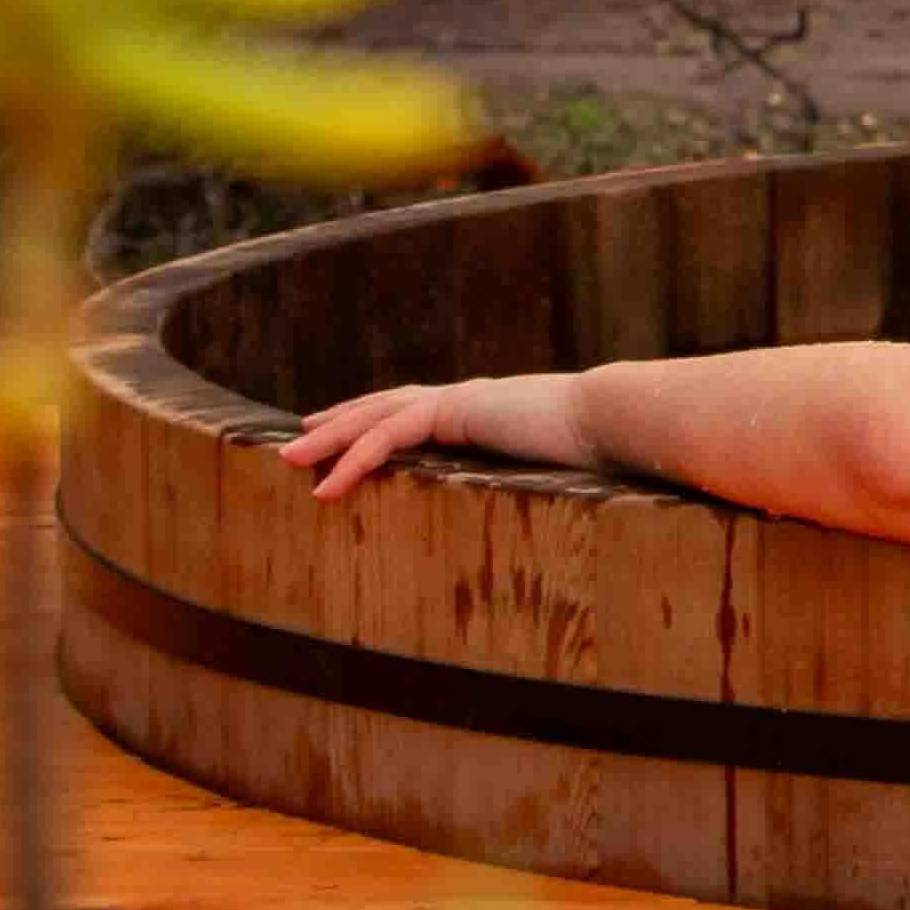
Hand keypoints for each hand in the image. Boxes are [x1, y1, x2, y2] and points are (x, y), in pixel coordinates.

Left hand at [280, 375, 588, 500]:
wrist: (620, 420)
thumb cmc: (607, 450)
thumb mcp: (561, 467)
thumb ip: (538, 475)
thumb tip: (548, 512)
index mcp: (488, 408)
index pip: (418, 409)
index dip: (377, 417)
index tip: (344, 427)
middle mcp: (468, 397)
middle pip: (384, 406)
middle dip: (338, 422)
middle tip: (296, 440)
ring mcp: (461, 399)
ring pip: (376, 417)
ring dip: (329, 439)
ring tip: (289, 461)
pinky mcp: (455, 411)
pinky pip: (390, 438)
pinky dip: (354, 461)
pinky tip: (327, 487)